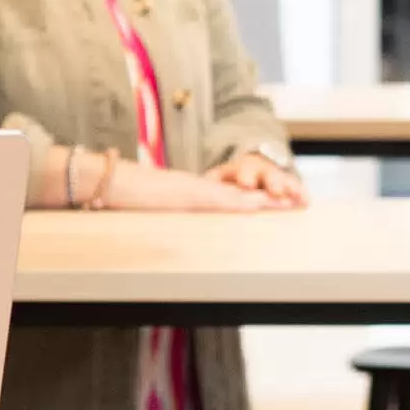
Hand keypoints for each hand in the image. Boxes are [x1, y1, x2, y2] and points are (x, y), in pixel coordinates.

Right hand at [105, 159, 286, 212]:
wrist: (108, 179)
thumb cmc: (128, 197)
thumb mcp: (160, 211)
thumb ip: (177, 214)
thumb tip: (190, 230)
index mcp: (196, 193)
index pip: (236, 195)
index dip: (261, 199)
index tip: (285, 203)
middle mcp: (199, 188)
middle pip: (243, 193)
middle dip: (273, 198)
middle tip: (302, 200)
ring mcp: (192, 189)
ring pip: (236, 194)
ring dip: (264, 199)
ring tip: (290, 201)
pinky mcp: (183, 194)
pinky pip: (215, 199)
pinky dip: (236, 202)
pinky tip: (254, 203)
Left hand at [207, 150, 307, 207]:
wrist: (249, 167)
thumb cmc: (231, 179)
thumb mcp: (218, 178)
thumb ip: (210, 184)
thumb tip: (198, 191)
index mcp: (242, 169)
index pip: (244, 172)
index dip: (246, 178)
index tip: (247, 185)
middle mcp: (261, 171)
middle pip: (267, 175)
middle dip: (272, 182)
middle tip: (276, 191)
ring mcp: (275, 177)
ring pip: (285, 180)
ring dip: (290, 189)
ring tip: (299, 199)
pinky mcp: (287, 185)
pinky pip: (295, 188)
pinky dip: (301, 194)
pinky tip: (307, 202)